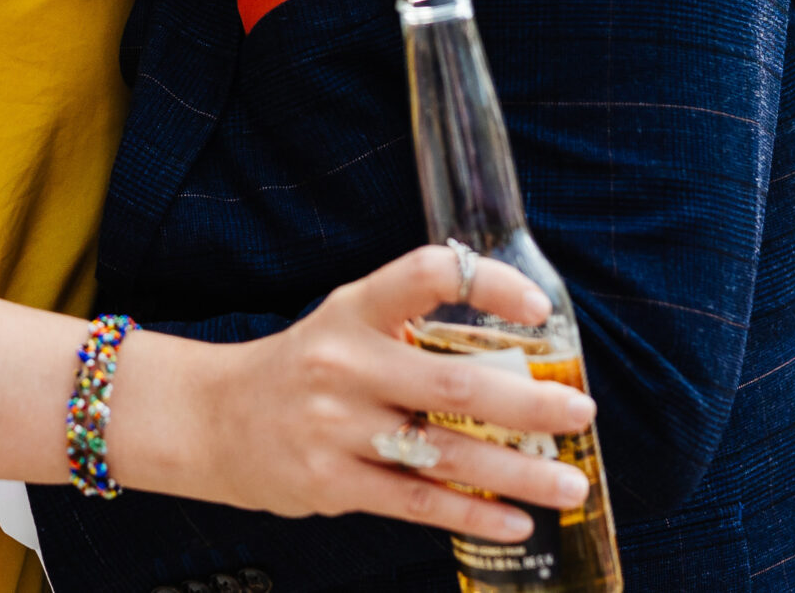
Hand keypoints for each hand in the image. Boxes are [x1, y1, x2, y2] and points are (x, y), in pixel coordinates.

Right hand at [123, 246, 597, 537]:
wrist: (212, 419)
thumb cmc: (303, 370)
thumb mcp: (346, 325)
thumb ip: (414, 332)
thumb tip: (523, 362)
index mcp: (354, 309)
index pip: (426, 273)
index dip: (488, 283)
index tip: (539, 311)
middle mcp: (344, 362)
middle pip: (452, 380)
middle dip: (528, 403)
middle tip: (581, 413)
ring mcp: (335, 426)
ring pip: (444, 451)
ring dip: (517, 471)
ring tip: (570, 484)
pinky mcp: (331, 482)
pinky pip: (416, 502)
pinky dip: (472, 512)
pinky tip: (516, 521)